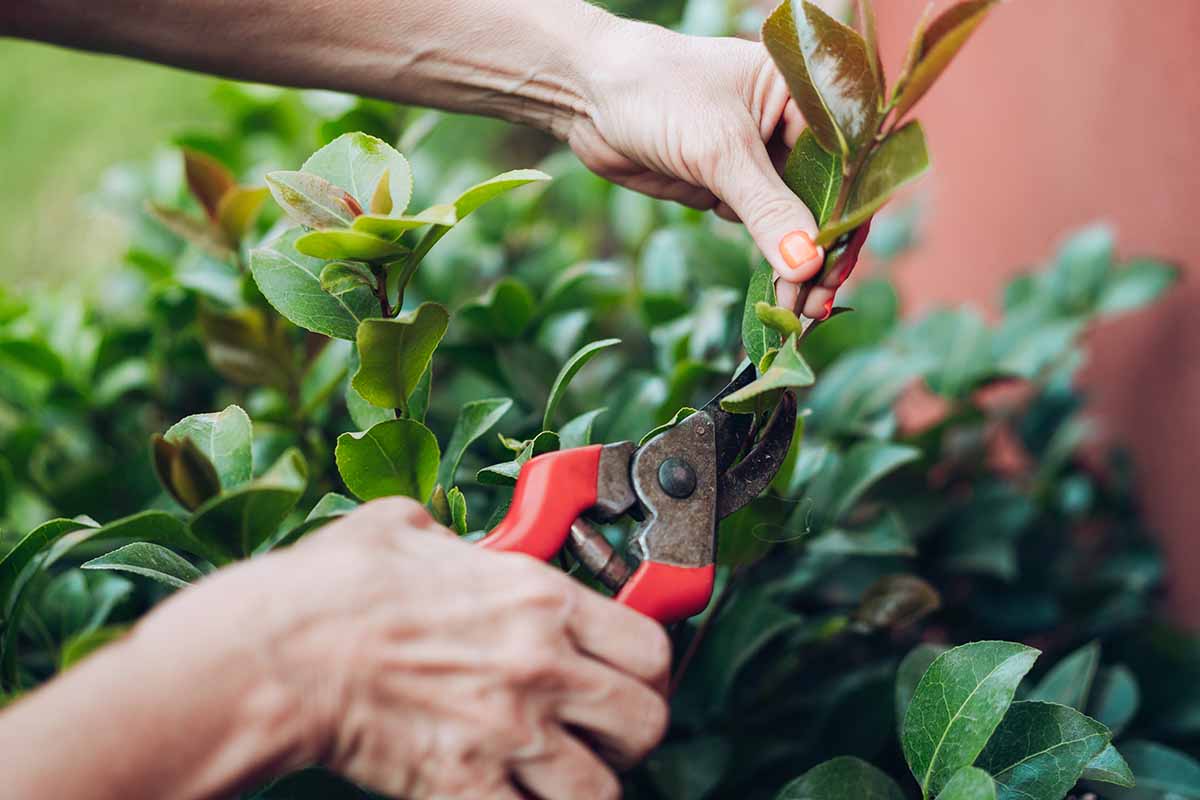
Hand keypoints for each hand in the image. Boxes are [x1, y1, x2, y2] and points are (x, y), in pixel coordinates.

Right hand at [146, 498, 671, 799]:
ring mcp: (509, 732)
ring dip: (587, 784)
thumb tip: (452, 545)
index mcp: (538, 600)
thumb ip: (453, 540)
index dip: (649, 668)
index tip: (631, 675)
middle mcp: (541, 667)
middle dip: (630, 732)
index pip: (650, 646)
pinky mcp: (466, 785)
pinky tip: (508, 795)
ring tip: (558, 773)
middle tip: (600, 730)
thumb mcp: (405, 527)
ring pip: (604, 789)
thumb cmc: (334, 586)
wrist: (278, 653)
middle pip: (647, 722)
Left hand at [570, 17, 830, 316]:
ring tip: (795, 312)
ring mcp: (759, 156)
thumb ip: (767, 209)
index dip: (845, 223)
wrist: (589, 94)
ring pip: (792, 219)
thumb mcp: (719, 150)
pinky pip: (758, 225)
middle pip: (825, 200)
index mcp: (805, 95)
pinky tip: (774, 293)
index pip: (846, 166)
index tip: (835, 274)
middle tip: (815, 309)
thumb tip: (807, 266)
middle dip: (820, 256)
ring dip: (794, 265)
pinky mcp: (728, 182)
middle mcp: (791, 124)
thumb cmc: (658, 94)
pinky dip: (764, 256)